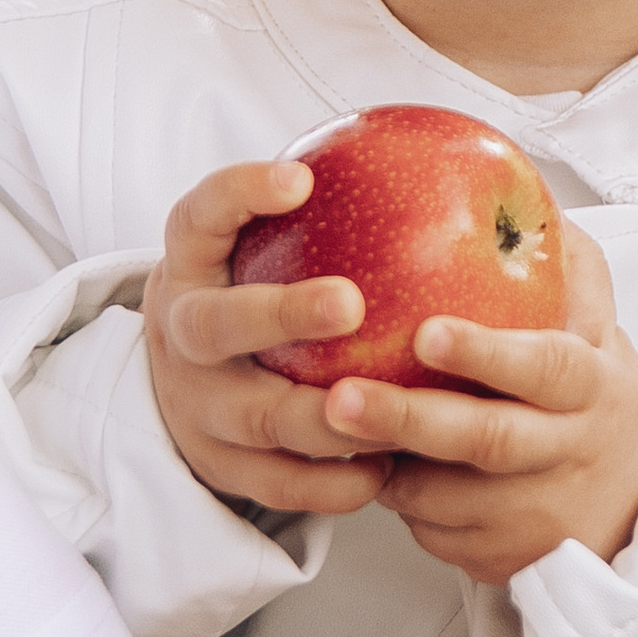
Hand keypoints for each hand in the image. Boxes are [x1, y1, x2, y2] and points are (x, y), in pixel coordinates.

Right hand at [141, 159, 397, 520]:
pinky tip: (386, 467)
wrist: (185, 376)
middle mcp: (182, 334)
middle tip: (351, 302)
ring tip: (391, 405)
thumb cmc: (252, 287)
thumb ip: (328, 204)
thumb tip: (455, 152)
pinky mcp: (220, 466)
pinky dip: (331, 481)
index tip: (301, 179)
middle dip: (281, 314)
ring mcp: (196, 406)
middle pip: (217, 326)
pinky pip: (276, 484)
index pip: (199, 215)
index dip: (240, 195)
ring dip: (323, 416)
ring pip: (254, 417)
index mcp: (191, 264)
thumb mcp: (261, 241)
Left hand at [318, 213, 637, 584]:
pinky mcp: (497, 559)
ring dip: (385, 463)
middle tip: (339, 397)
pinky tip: (369, 465)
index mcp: (588, 387)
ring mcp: (530, 515)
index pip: (544, 369)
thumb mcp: (596, 320)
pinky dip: (394, 498)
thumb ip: (559, 255)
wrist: (634, 499)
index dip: (488, 354)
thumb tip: (512, 178)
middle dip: (407, 420)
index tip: (427, 332)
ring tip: (333, 426)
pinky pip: (427, 529)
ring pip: (441, 495)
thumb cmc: (590, 389)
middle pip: (485, 442)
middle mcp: (563, 453)